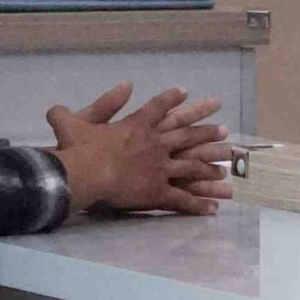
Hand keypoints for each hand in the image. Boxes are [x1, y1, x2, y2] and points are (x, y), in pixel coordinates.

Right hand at [47, 85, 232, 215]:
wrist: (84, 173)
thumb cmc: (77, 149)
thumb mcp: (72, 122)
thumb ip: (81, 108)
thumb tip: (75, 99)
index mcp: (136, 126)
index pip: (157, 108)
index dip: (170, 99)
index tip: (185, 92)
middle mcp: (155, 144)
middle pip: (187, 135)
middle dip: (206, 133)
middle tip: (225, 131)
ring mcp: (160, 167)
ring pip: (192, 166)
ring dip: (210, 167)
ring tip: (226, 167)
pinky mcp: (158, 190)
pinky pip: (182, 198)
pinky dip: (198, 204)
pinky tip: (213, 208)